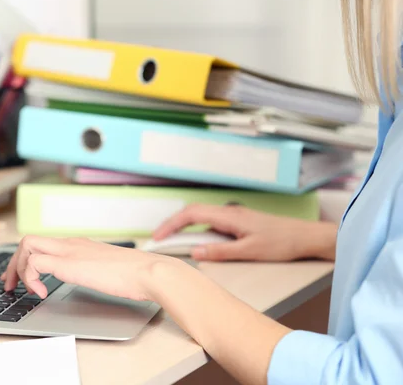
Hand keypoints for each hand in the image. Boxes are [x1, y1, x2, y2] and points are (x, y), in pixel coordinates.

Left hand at [0, 236, 184, 299]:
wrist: (148, 271)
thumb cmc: (134, 275)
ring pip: (26, 245)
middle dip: (12, 264)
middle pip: (27, 240)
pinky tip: (43, 293)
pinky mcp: (69, 262)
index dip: (25, 259)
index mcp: (79, 243)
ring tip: (23, 290)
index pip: (42, 242)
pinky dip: (31, 279)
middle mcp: (70, 242)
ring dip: (17, 269)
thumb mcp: (106, 269)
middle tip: (10, 286)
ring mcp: (69, 250)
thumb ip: (93, 269)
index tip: (20, 279)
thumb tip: (89, 278)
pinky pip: (35, 263)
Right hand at [152, 203, 336, 261]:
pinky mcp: (238, 223)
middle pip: (192, 213)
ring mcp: (233, 217)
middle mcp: (228, 213)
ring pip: (201, 219)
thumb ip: (221, 251)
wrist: (305, 237)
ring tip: (173, 243)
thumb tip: (196, 252)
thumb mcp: (249, 251)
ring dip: (185, 228)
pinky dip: (198, 232)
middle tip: (159, 239)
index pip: (191, 214)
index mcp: (229, 216)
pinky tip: (198, 244)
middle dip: (173, 225)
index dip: (171, 224)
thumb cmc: (282, 242)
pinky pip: (212, 225)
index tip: (158, 236)